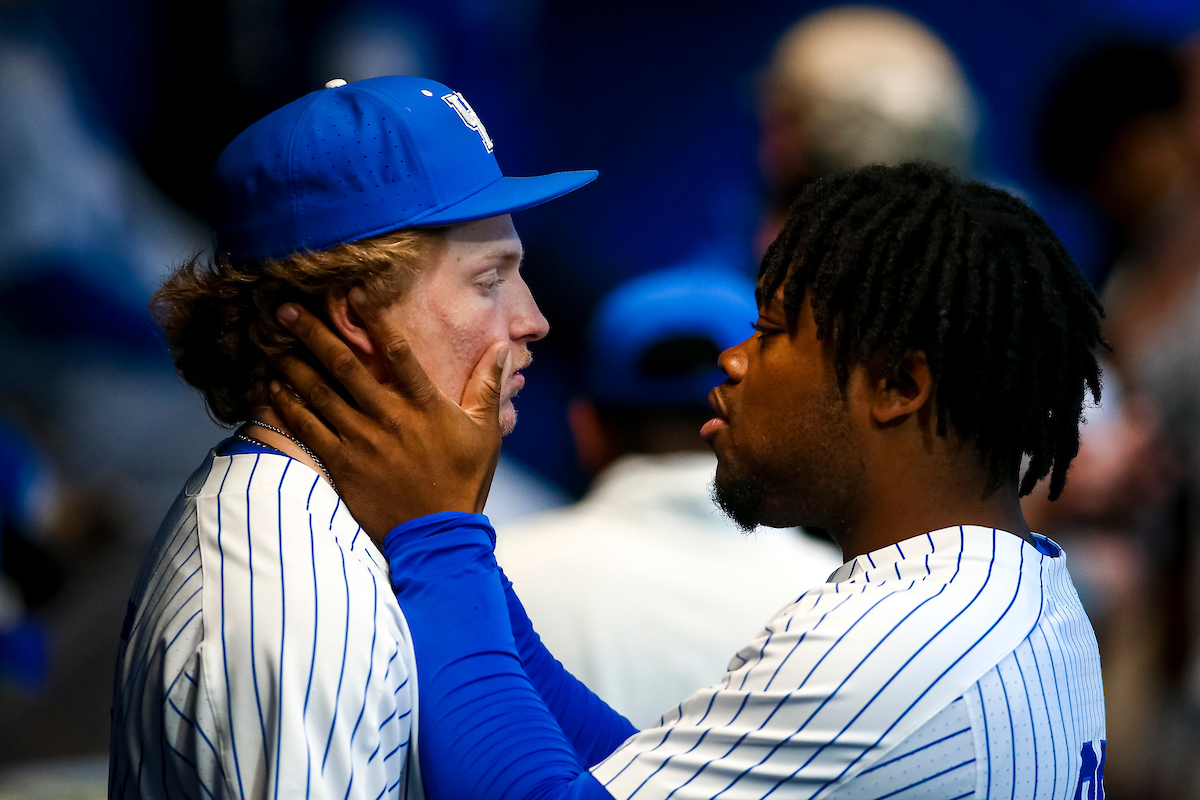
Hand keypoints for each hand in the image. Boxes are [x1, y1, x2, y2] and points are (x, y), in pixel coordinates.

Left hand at [268, 292, 508, 543]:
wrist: (436, 535)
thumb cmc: (464, 480)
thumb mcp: (486, 432)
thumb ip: (488, 386)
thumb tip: (503, 348)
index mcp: (425, 405)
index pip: (397, 351)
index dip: (375, 319)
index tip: (355, 293)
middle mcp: (389, 417)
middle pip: (345, 365)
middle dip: (313, 333)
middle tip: (286, 309)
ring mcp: (362, 441)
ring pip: (319, 394)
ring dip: (293, 365)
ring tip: (272, 343)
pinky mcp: (343, 464)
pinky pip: (308, 430)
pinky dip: (288, 407)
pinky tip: (273, 388)